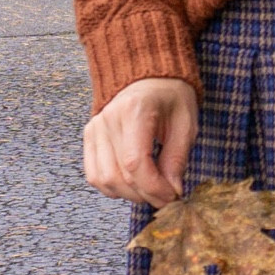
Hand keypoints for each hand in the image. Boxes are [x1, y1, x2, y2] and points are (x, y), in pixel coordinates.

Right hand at [83, 77, 198, 204]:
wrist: (149, 78)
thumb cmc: (171, 98)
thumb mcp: (185, 124)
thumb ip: (177, 159)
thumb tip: (172, 192)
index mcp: (135, 110)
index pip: (135, 162)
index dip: (153, 187)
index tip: (171, 196)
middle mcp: (108, 119)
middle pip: (118, 175)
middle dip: (145, 194)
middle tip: (166, 197)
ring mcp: (95, 128)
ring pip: (104, 179)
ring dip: (129, 194)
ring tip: (151, 189)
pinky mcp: (89, 136)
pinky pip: (94, 174)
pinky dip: (113, 187)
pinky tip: (133, 184)